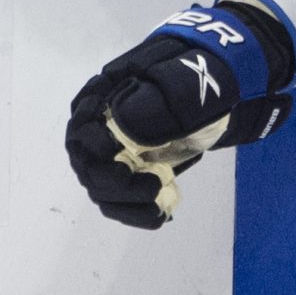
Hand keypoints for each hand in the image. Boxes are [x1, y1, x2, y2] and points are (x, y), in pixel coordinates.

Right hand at [64, 0, 294, 227]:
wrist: (213, 91)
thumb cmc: (193, 78)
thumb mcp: (182, 79)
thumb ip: (158, 98)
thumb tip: (130, 123)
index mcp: (103, 98)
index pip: (82, 127)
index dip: (94, 145)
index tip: (120, 155)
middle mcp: (98, 128)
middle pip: (87, 164)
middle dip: (112, 181)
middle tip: (150, 185)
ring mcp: (112, 154)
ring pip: (101, 187)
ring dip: (125, 203)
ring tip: (156, 203)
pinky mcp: (128, 174)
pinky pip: (120, 200)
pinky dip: (136, 212)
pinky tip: (158, 216)